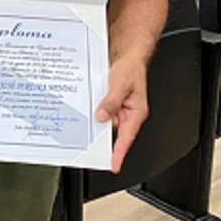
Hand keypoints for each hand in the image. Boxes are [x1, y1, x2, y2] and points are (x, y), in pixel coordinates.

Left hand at [96, 56, 148, 173]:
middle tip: (89, 146)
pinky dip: (94, 112)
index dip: (119, 153)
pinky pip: (101, 112)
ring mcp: (118, 109)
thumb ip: (112, 101)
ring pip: (105, 122)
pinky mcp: (110, 104)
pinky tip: (86, 109)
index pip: (126, 138)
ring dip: (95, 122)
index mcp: (135, 113)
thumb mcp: (121, 83)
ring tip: (85, 122)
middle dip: (101, 138)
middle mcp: (127, 113)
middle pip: (113, 132)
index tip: (113, 165)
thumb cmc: (131, 68)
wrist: (128, 55)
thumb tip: (102, 116)